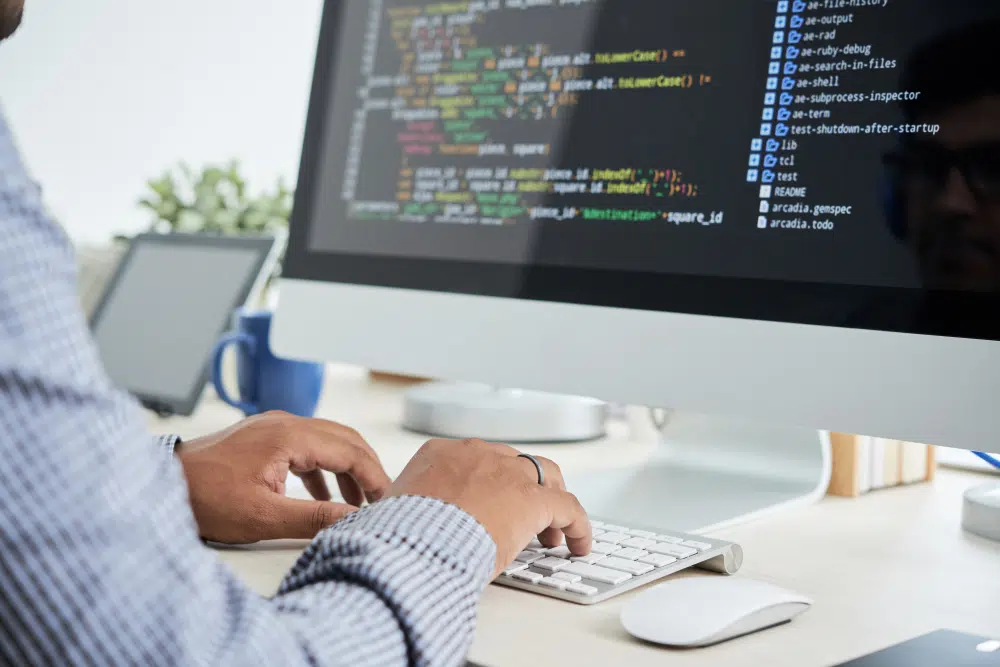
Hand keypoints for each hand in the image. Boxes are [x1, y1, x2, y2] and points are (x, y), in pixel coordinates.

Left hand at [177, 411, 390, 543]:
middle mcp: (284, 423)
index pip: (350, 451)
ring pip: (327, 441)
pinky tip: (325, 494)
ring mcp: (273, 427)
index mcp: (290, 435)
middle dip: (367, 469)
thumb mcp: (263, 516)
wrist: (158, 484)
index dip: (374, 477)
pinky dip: (323, 468)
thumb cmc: (203, 497)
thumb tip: (353, 520)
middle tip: (383, 498)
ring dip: (347, 469)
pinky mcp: (263, 438)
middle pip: (344, 439)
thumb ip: (314, 517)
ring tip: (359, 500)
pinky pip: (306, 447)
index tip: (387, 500)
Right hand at [385, 439, 591, 578]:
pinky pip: (568, 508)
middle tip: (532, 516)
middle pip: (516, 462)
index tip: (494, 504)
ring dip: (554, 502)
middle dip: (526, 487)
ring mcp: (507, 473)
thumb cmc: (397, 535)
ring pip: (547, 476)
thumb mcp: (392, 512)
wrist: (411, 544)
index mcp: (441, 454)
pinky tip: (580, 544)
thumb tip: (382, 524)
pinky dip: (579, 526)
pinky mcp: (532, 500)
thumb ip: (402, 509)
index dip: (492, 484)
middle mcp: (477, 454)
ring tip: (557, 533)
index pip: (478, 460)